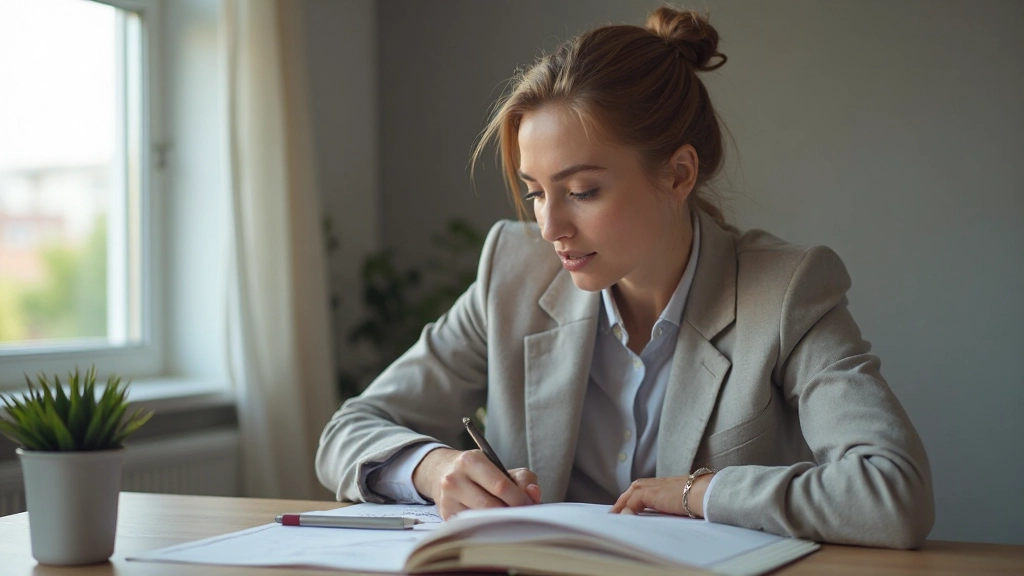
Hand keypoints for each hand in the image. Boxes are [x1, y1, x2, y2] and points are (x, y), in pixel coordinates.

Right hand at [412, 448, 541, 518]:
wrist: (444, 471)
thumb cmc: (479, 470)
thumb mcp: (501, 466)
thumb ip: (523, 478)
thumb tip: (534, 494)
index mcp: (471, 461)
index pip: (500, 486)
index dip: (520, 499)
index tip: (531, 506)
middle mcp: (455, 479)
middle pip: (491, 506)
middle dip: (511, 513)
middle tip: (523, 516)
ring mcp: (448, 499)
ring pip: (481, 519)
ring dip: (500, 522)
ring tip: (509, 518)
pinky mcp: (446, 515)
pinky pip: (472, 526)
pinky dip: (486, 526)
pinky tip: (492, 522)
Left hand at [609, 473, 713, 516]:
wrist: (708, 493)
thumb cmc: (705, 499)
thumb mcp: (688, 502)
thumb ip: (677, 505)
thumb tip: (676, 512)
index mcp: (671, 484)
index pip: (649, 488)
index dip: (638, 496)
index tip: (630, 506)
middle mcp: (662, 482)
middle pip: (637, 487)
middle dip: (626, 498)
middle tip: (616, 511)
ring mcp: (657, 485)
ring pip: (634, 492)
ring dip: (623, 502)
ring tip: (615, 514)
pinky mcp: (653, 493)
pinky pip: (634, 500)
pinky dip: (627, 508)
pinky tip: (623, 516)